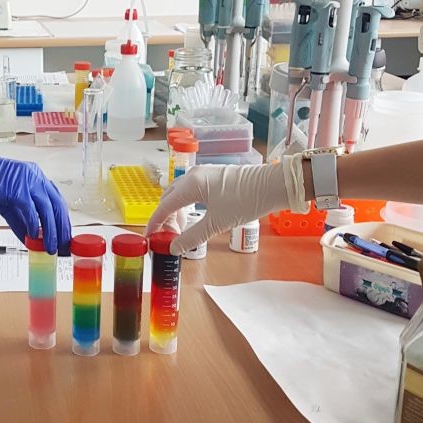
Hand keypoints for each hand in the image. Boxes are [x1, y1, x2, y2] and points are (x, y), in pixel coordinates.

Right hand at [0, 140, 70, 254]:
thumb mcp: (7, 204)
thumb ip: (21, 221)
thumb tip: (32, 239)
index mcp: (35, 177)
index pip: (56, 201)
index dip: (62, 221)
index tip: (64, 238)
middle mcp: (35, 176)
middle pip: (57, 205)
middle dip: (62, 229)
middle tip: (63, 247)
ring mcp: (27, 180)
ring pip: (47, 209)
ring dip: (51, 232)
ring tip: (50, 248)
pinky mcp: (16, 187)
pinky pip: (30, 210)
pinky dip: (33, 225)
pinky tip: (33, 237)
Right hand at [146, 159, 300, 255]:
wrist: (273, 186)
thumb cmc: (244, 202)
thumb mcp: (216, 224)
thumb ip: (192, 237)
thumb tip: (174, 248)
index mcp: (191, 185)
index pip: (164, 205)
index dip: (155, 222)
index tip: (149, 236)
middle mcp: (194, 175)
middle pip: (170, 197)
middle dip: (166, 217)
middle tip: (168, 235)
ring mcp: (205, 173)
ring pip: (181, 192)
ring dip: (177, 210)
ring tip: (183, 228)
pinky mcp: (215, 176)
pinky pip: (192, 190)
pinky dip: (188, 204)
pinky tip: (195, 215)